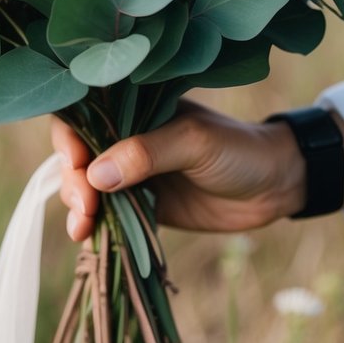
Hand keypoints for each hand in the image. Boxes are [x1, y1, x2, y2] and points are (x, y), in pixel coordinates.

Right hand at [51, 100, 308, 241]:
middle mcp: (127, 134)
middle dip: (72, 178)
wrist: (273, 187)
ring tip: (83, 227)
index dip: (70, 135)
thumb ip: (146, 153)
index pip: (85, 110)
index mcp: (136, 105)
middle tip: (85, 206)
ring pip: (86, 184)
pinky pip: (105, 211)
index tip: (77, 163)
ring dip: (77, 204)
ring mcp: (131, 170)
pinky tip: (86, 237)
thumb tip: (94, 175)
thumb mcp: (193, 143)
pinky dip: (92, 224)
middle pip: (78, 151)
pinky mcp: (140, 202)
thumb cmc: (236, 149)